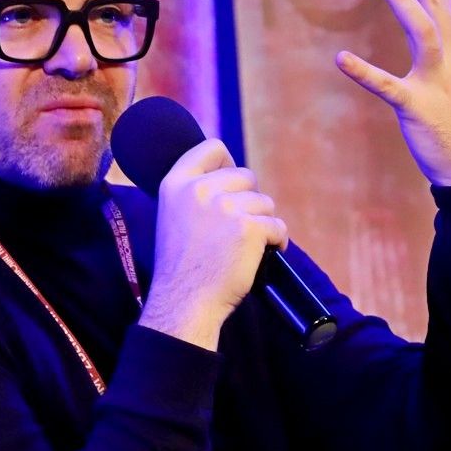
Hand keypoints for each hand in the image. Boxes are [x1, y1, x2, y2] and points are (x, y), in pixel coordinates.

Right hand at [138, 139, 287, 350]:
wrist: (184, 302)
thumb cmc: (181, 266)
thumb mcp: (172, 216)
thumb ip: (194, 193)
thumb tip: (229, 177)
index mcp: (175, 184)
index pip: (212, 148)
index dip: (228, 164)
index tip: (230, 185)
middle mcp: (199, 190)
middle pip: (245, 175)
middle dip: (249, 199)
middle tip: (240, 226)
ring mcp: (225, 207)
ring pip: (265, 202)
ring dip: (263, 222)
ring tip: (247, 245)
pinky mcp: (249, 228)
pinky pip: (278, 226)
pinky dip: (277, 240)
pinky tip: (265, 253)